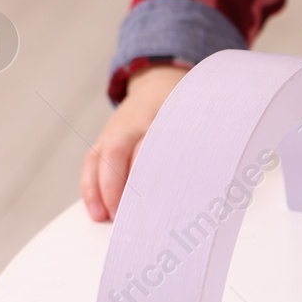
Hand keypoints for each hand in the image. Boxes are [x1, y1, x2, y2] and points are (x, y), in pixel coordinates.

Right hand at [81, 63, 189, 221]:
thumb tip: (211, 182)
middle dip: (119, 184)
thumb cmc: (182, 109)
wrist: (158, 84)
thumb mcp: (198, 119)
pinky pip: (90, 161)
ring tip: (104, 217)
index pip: (151, 143)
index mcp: (160, 115)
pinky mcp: (103, 139)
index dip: (149, 169)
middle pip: (118, 151)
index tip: (156, 198)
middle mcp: (131, 122)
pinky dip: (89, 186)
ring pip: (99, 157)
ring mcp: (113, 129)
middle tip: (126, 214)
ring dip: (99, 189)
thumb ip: (202, 145)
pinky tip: (95, 208)